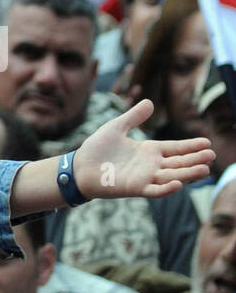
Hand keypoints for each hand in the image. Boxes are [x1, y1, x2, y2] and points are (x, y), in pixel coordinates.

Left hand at [74, 97, 212, 199]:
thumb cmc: (98, 148)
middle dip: (195, 159)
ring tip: (205, 169)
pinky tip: (179, 183)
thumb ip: (134, 116)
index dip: (190, 146)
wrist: (80, 166)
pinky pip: (155, 190)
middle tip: (211, 155)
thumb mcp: (117, 127)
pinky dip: (166, 188)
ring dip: (188, 174)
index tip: (207, 142)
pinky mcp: (135, 188)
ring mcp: (145, 177)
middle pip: (178, 163)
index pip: (175, 148)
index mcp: (148, 151)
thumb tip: (150, 102)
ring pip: (172, 176)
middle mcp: (151, 165)